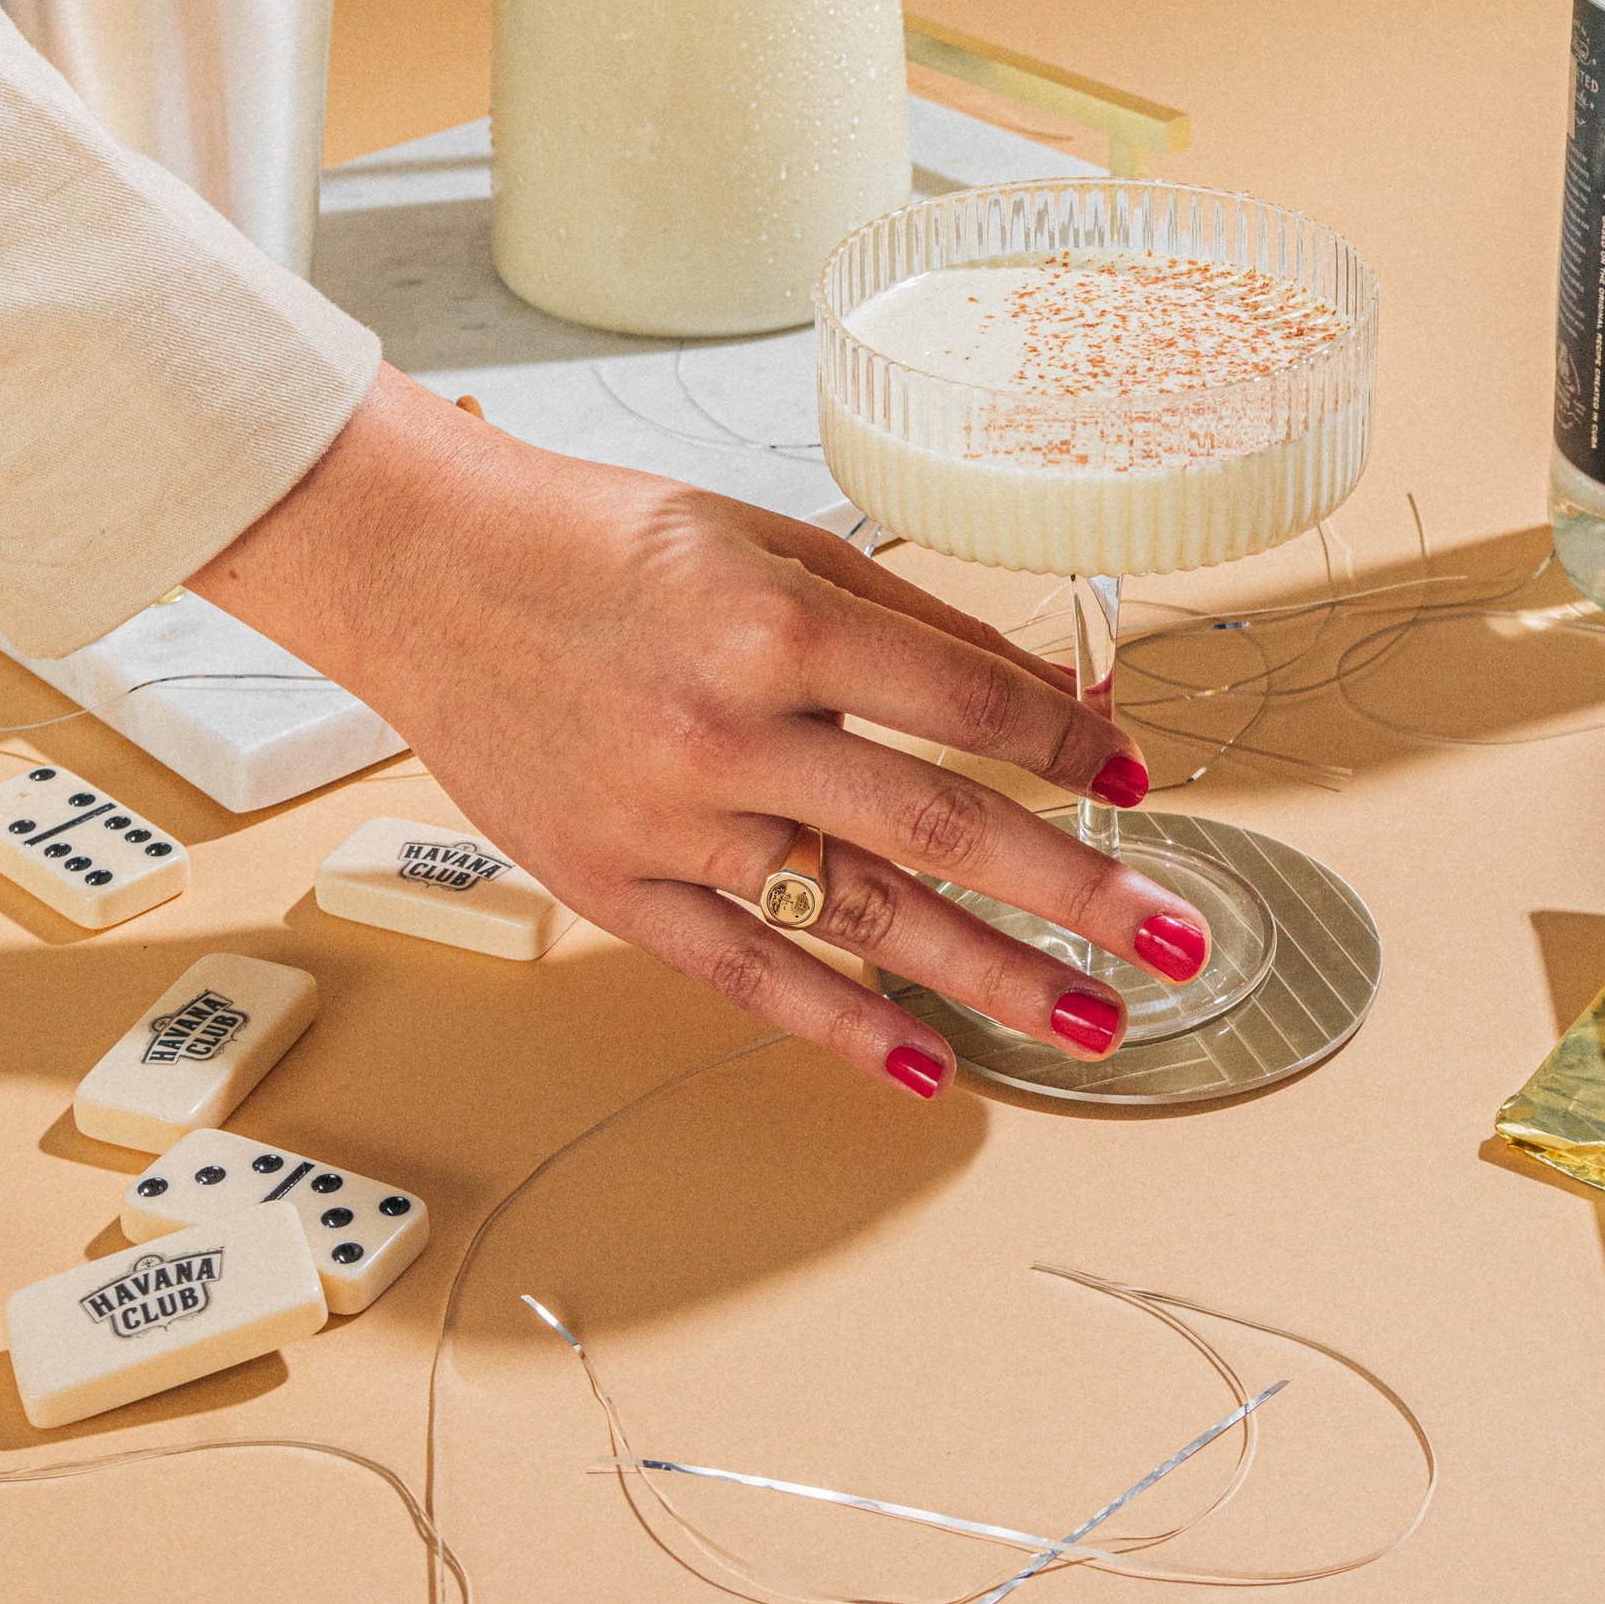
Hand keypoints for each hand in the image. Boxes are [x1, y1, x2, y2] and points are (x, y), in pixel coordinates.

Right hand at [190, 366, 1209, 1097]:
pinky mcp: (615, 889)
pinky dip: (847, 1027)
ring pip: (863, 920)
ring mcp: (668, 824)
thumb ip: (902, 620)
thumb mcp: (766, 538)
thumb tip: (1038, 696)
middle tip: (1178, 941)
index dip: (1069, 745)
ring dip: (993, 976)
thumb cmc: (595, 538)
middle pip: (940, 829)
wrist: (426, 569)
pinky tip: (932, 1065)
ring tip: (1093, 1022)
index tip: (1134, 780)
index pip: (966, 700)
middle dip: (1077, 891)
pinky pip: (750, 976)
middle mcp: (726, 731)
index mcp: (773, 621)